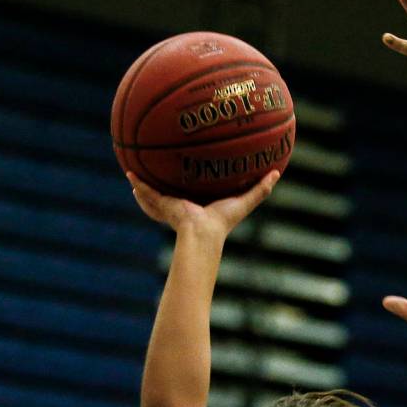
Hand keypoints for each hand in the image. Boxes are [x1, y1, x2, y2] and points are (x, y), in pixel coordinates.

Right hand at [128, 170, 279, 239]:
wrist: (203, 233)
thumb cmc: (223, 222)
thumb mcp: (244, 202)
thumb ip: (261, 189)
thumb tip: (277, 174)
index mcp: (201, 209)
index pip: (196, 198)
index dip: (194, 190)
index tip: (192, 179)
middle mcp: (184, 208)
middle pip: (172, 197)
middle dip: (166, 189)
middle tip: (162, 174)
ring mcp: (171, 207)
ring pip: (155, 197)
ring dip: (147, 189)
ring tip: (137, 176)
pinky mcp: (162, 205)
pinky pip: (148, 193)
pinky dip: (139, 185)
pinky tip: (130, 173)